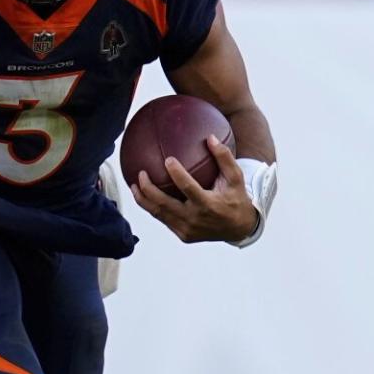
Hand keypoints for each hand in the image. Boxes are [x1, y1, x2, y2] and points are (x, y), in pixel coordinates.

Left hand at [130, 135, 258, 244]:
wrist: (239, 229)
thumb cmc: (236, 198)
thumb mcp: (236, 178)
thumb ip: (224, 157)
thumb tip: (210, 137)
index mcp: (208, 205)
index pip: (187, 188)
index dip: (176, 174)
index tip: (167, 159)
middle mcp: (195, 219)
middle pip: (164, 204)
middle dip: (148, 189)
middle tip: (141, 173)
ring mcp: (187, 229)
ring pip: (158, 214)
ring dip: (143, 200)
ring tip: (133, 185)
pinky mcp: (183, 235)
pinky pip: (164, 220)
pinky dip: (152, 208)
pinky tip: (144, 196)